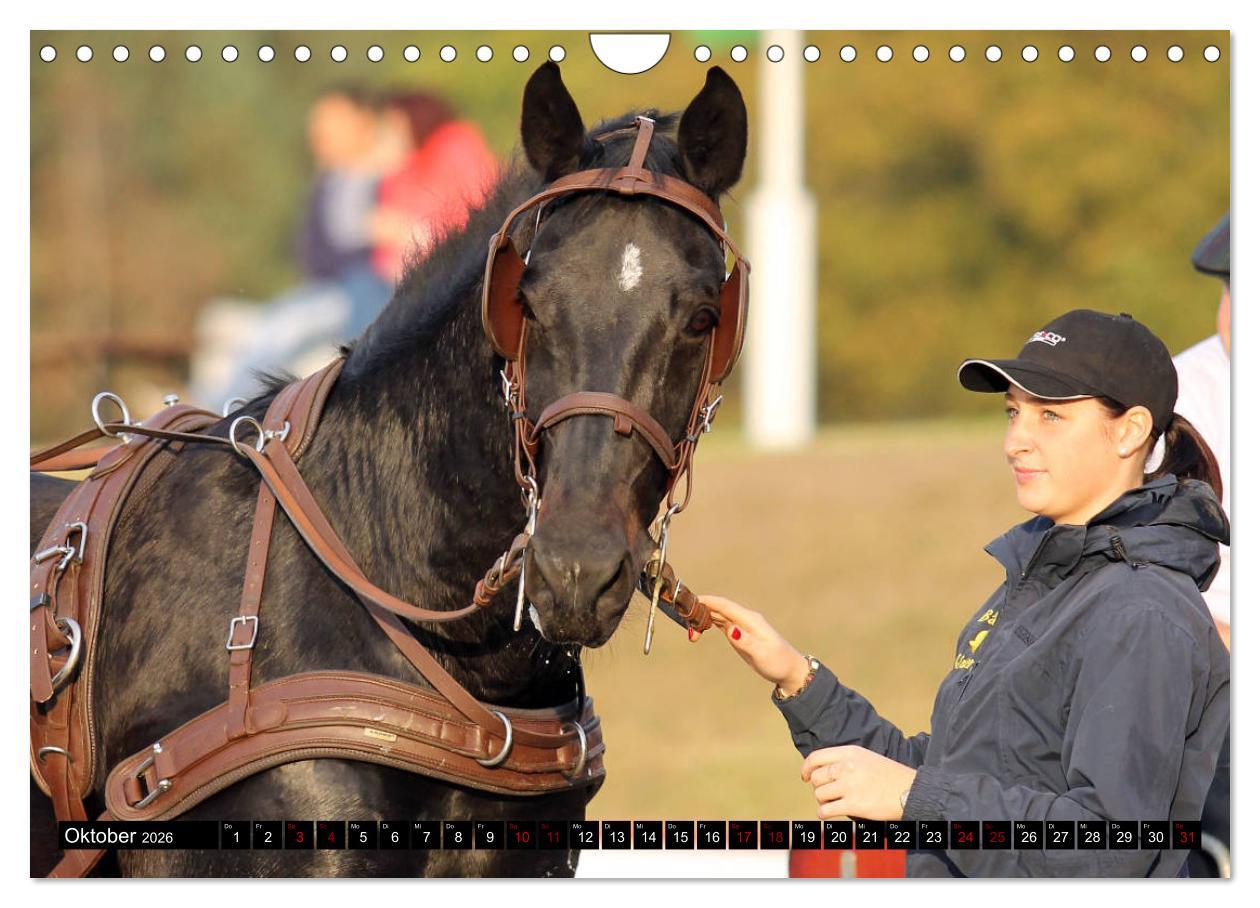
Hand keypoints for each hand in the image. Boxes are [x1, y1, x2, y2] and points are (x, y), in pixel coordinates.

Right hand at [696, 594, 809, 692]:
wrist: (789, 669)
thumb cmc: (777, 662)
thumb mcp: (761, 653)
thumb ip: (745, 641)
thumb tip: (729, 629)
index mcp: (750, 620)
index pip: (724, 605)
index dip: (707, 601)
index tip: (689, 600)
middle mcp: (744, 619)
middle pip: (718, 608)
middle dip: (700, 610)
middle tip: (683, 620)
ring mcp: (741, 625)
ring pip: (717, 615)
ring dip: (702, 618)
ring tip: (688, 628)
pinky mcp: (739, 633)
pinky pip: (720, 623)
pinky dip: (708, 623)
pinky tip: (699, 628)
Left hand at [801, 745, 917, 820]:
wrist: (909, 791)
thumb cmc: (889, 776)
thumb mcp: (866, 757)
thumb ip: (845, 761)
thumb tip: (820, 770)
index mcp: (850, 753)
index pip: (816, 757)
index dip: (806, 768)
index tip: (805, 777)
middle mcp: (847, 767)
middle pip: (816, 778)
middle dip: (818, 787)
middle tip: (827, 793)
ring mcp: (850, 786)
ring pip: (819, 795)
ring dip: (822, 801)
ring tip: (833, 803)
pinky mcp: (853, 805)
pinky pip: (825, 811)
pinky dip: (823, 814)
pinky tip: (828, 814)